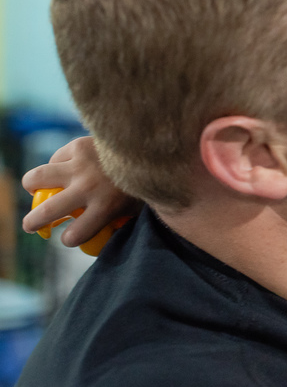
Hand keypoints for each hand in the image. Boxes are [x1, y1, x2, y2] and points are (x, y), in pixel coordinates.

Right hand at [21, 136, 139, 246]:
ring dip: (32, 187)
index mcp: (106, 207)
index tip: (68, 238)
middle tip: (31, 225)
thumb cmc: (146, 182)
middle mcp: (88, 188)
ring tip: (33, 190)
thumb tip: (108, 235)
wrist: (155, 147)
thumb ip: (120, 220)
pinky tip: (63, 168)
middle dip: (33, 222)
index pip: (75, 234)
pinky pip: (55, 159)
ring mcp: (80, 166)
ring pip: (38, 179)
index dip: (69, 239)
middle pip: (47, 212)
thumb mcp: (136, 208)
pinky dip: (56, 165)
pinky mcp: (78, 147)